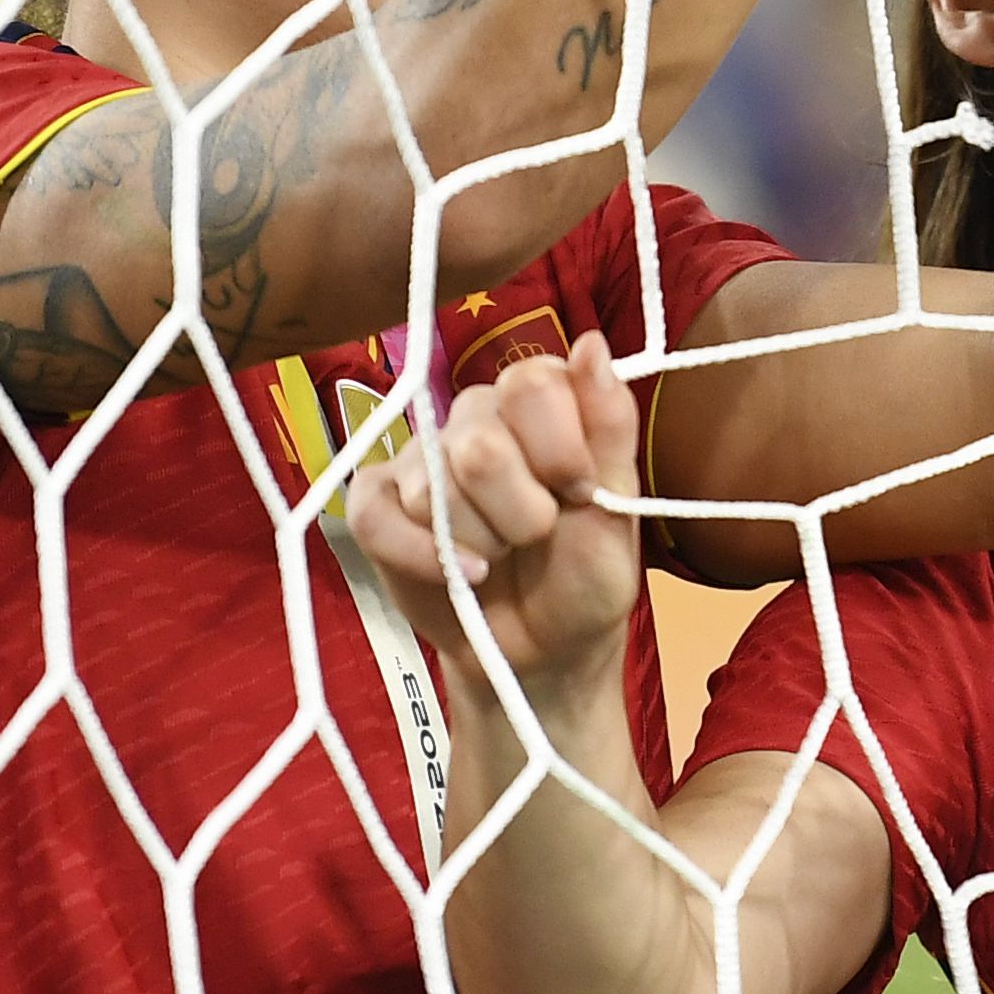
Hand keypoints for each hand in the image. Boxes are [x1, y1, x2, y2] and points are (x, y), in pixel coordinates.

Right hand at [352, 349, 645, 692]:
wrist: (542, 650)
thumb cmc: (584, 574)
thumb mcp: (618, 507)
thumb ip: (609, 426)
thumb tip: (591, 344)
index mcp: (538, 401)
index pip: (531, 382)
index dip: (559, 449)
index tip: (580, 493)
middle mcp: (475, 416)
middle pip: (479, 445)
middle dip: (520, 513)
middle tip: (538, 536)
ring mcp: (419, 458)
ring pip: (432, 487)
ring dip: (478, 542)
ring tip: (501, 559)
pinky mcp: (375, 504)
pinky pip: (376, 516)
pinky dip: (421, 556)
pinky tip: (458, 574)